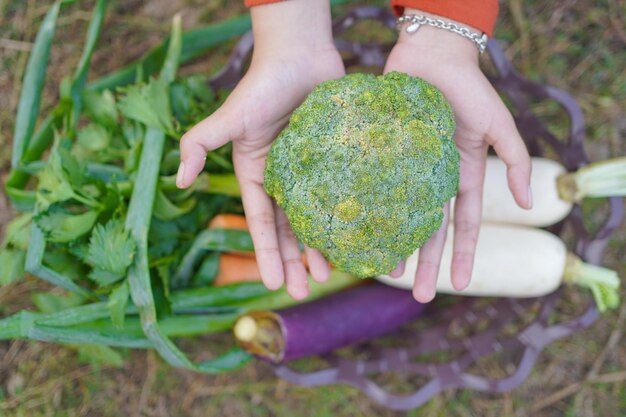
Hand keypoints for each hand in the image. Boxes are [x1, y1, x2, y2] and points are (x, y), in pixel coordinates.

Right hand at [176, 0, 342, 299]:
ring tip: (330, 276)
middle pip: (288, 229)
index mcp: (256, 174)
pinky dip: (346, 217)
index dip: (266, 255)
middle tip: (306, 293)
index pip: (261, 223)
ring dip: (319, 248)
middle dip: (294, 262)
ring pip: (315, 218)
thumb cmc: (263, 84)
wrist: (302, 54)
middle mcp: (283, 178)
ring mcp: (311, 171)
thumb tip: (181, 182)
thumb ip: (199, 143)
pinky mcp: (335, 161)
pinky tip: (356, 237)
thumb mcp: (228, 116)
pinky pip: (341, 195)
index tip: (275, 286)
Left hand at [385, 10, 531, 302]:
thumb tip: (529, 203)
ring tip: (385, 273)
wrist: (431, 56)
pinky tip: (355, 232)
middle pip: (429, 229)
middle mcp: (432, 179)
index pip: (464, 222)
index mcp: (461, 174)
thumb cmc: (469, 87)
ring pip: (398, 216)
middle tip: (419, 296)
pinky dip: (365, 210)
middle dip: (427, 263)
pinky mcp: (379, 157)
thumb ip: (519, 161)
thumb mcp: (501, 124)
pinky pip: (371, 189)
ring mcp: (405, 170)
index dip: (463, 252)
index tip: (461, 284)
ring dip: (395, 245)